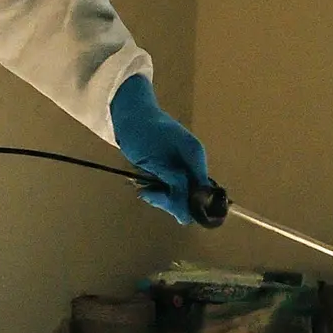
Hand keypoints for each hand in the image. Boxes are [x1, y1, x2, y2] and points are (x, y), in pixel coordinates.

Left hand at [110, 74, 208, 223]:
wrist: (128, 114)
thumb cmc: (143, 134)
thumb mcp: (159, 164)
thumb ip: (176, 188)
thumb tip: (187, 218)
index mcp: (196, 156)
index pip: (204, 192)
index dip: (191, 204)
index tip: (172, 207)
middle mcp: (192, 162)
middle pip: (190, 196)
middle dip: (170, 200)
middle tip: (149, 193)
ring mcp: (180, 165)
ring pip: (176, 194)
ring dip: (159, 196)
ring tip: (144, 190)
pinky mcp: (168, 168)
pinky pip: (166, 188)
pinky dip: (154, 190)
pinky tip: (143, 187)